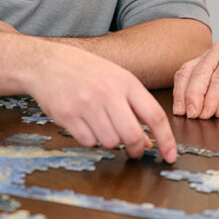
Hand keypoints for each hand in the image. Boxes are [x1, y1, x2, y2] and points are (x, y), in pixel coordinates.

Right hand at [29, 43, 177, 162]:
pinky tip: (84, 124)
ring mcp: (88, 105)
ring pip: (110, 142)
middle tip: (134, 150)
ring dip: (109, 141)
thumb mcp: (116, 80)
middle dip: (136, 149)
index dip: (166, 139)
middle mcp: (109, 93)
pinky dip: (89, 139)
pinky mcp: (68, 116)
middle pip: (133, 135)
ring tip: (101, 125)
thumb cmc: (86, 71)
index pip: (155, 115)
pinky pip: (88, 141)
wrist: (48, 62)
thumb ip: (135, 108)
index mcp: (126, 82)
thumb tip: (150, 141)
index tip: (170, 156)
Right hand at [172, 41, 218, 118]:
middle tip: (191, 115)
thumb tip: (216, 112)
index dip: (210, 99)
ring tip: (181, 112)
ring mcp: (207, 54)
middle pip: (199, 73)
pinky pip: (185, 73)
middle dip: (193, 96)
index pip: (218, 79)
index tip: (204, 115)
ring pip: (187, 72)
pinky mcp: (200, 62)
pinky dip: (180, 89)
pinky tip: (180, 103)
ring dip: (182, 93)